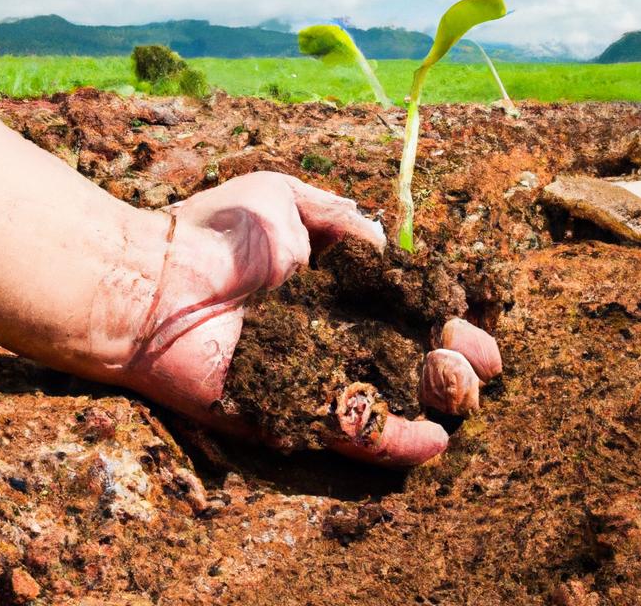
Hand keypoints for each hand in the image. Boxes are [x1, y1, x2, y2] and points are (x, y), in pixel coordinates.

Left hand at [112, 172, 500, 466]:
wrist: (153, 281)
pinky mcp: (289, 413)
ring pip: (388, 393)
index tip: (473, 315)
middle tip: (487, 365)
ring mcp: (312, 375)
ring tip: (468, 394)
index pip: (399, 302)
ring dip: (434, 397)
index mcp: (330, 283)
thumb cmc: (214, 231)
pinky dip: (393, 442)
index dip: (439, 310)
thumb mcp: (285, 198)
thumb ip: (342, 217)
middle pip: (404, 351)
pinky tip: (434, 442)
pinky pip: (350, 432)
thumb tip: (390, 243)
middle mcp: (328, 330)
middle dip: (450, 358)